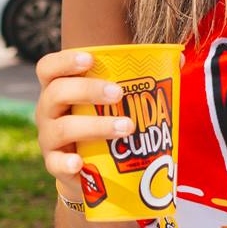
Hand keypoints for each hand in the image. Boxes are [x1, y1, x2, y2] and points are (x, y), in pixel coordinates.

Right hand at [35, 49, 134, 196]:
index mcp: (59, 89)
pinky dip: (67, 162)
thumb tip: (178, 58)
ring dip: (95, 126)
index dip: (64, 61)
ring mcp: (49, 139)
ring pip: (62, 128)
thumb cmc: (102, 122)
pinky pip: (56, 163)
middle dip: (87, 90)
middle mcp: (48, 111)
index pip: (48, 68)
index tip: (90, 59)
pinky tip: (80, 162)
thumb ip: (139, 79)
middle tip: (119, 93)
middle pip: (56, 93)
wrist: (91, 170)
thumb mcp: (113, 102)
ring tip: (126, 127)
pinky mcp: (55, 165)